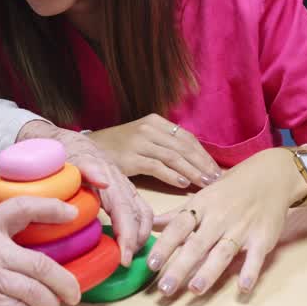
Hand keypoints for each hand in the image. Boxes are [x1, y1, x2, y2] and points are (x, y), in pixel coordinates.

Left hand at [17, 120, 152, 264]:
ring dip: (142, 235)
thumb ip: (88, 169)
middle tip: (127, 263)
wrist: (72, 143)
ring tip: (131, 255)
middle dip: (136, 241)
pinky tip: (134, 242)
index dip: (128, 236)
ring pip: (144, 214)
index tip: (125, 258)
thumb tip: (105, 183)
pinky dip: (142, 228)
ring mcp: (126, 188)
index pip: (125, 211)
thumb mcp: (73, 159)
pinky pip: (141, 211)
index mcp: (111, 178)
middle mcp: (123, 184)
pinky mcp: (126, 192)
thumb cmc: (69, 155)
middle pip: (139, 215)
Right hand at [88, 114, 222, 188]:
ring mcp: (139, 142)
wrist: (90, 148)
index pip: (187, 137)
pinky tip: (183, 184)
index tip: (216, 168)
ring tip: (205, 183)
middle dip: (202, 164)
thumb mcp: (144, 137)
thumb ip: (166, 144)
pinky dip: (172, 176)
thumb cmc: (121, 146)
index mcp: (155, 121)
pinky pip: (157, 167)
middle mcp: (148, 129)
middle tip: (216, 178)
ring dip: (192, 171)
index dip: (203, 154)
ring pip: (174, 157)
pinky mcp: (130, 158)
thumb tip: (195, 161)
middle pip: (183, 147)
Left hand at [147, 148, 305, 296]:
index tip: (151, 264)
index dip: (164, 245)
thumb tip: (151, 224)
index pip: (178, 228)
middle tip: (165, 288)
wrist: (271, 176)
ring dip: (209, 272)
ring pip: (223, 252)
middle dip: (180, 267)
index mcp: (201, 207)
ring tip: (195, 290)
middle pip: (197, 245)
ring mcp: (242, 228)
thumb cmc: (231, 189)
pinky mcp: (262, 237)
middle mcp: (219, 218)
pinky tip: (243, 288)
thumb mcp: (202, 197)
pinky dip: (250, 271)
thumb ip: (177, 214)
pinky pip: (256, 256)